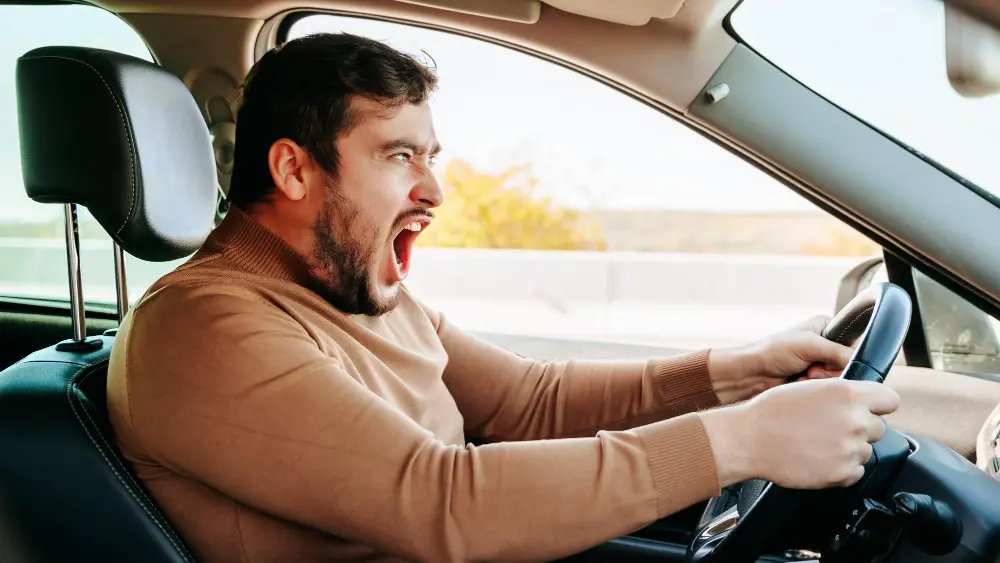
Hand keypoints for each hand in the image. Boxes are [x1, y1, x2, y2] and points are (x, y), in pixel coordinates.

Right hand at [701, 378, 899, 488]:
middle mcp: (854, 420)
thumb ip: (842, 392)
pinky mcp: (842, 473)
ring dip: (849, 448)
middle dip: (861, 428)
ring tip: (819, 443)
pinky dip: (842, 468)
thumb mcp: (810, 387)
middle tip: (832, 428)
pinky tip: (819, 458)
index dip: (878, 405)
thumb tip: (862, 400)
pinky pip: (856, 471)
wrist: (750, 439)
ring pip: (866, 450)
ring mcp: (850, 448)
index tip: (869, 409)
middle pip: (879, 427)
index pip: (890, 399)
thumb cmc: (772, 411)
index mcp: (847, 393)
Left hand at [708, 315, 853, 403]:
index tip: (829, 361)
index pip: (854, 343)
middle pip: (849, 364)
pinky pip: (828, 390)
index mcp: (826, 328)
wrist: (749, 375)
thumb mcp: (808, 345)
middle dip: (830, 371)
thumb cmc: (772, 352)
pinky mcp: (814, 383)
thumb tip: (862, 362)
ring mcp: (820, 365)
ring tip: (803, 377)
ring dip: (821, 382)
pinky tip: (800, 385)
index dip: (846, 356)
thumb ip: (838, 352)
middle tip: (812, 371)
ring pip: (839, 380)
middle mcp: (826, 346)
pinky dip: (815, 389)